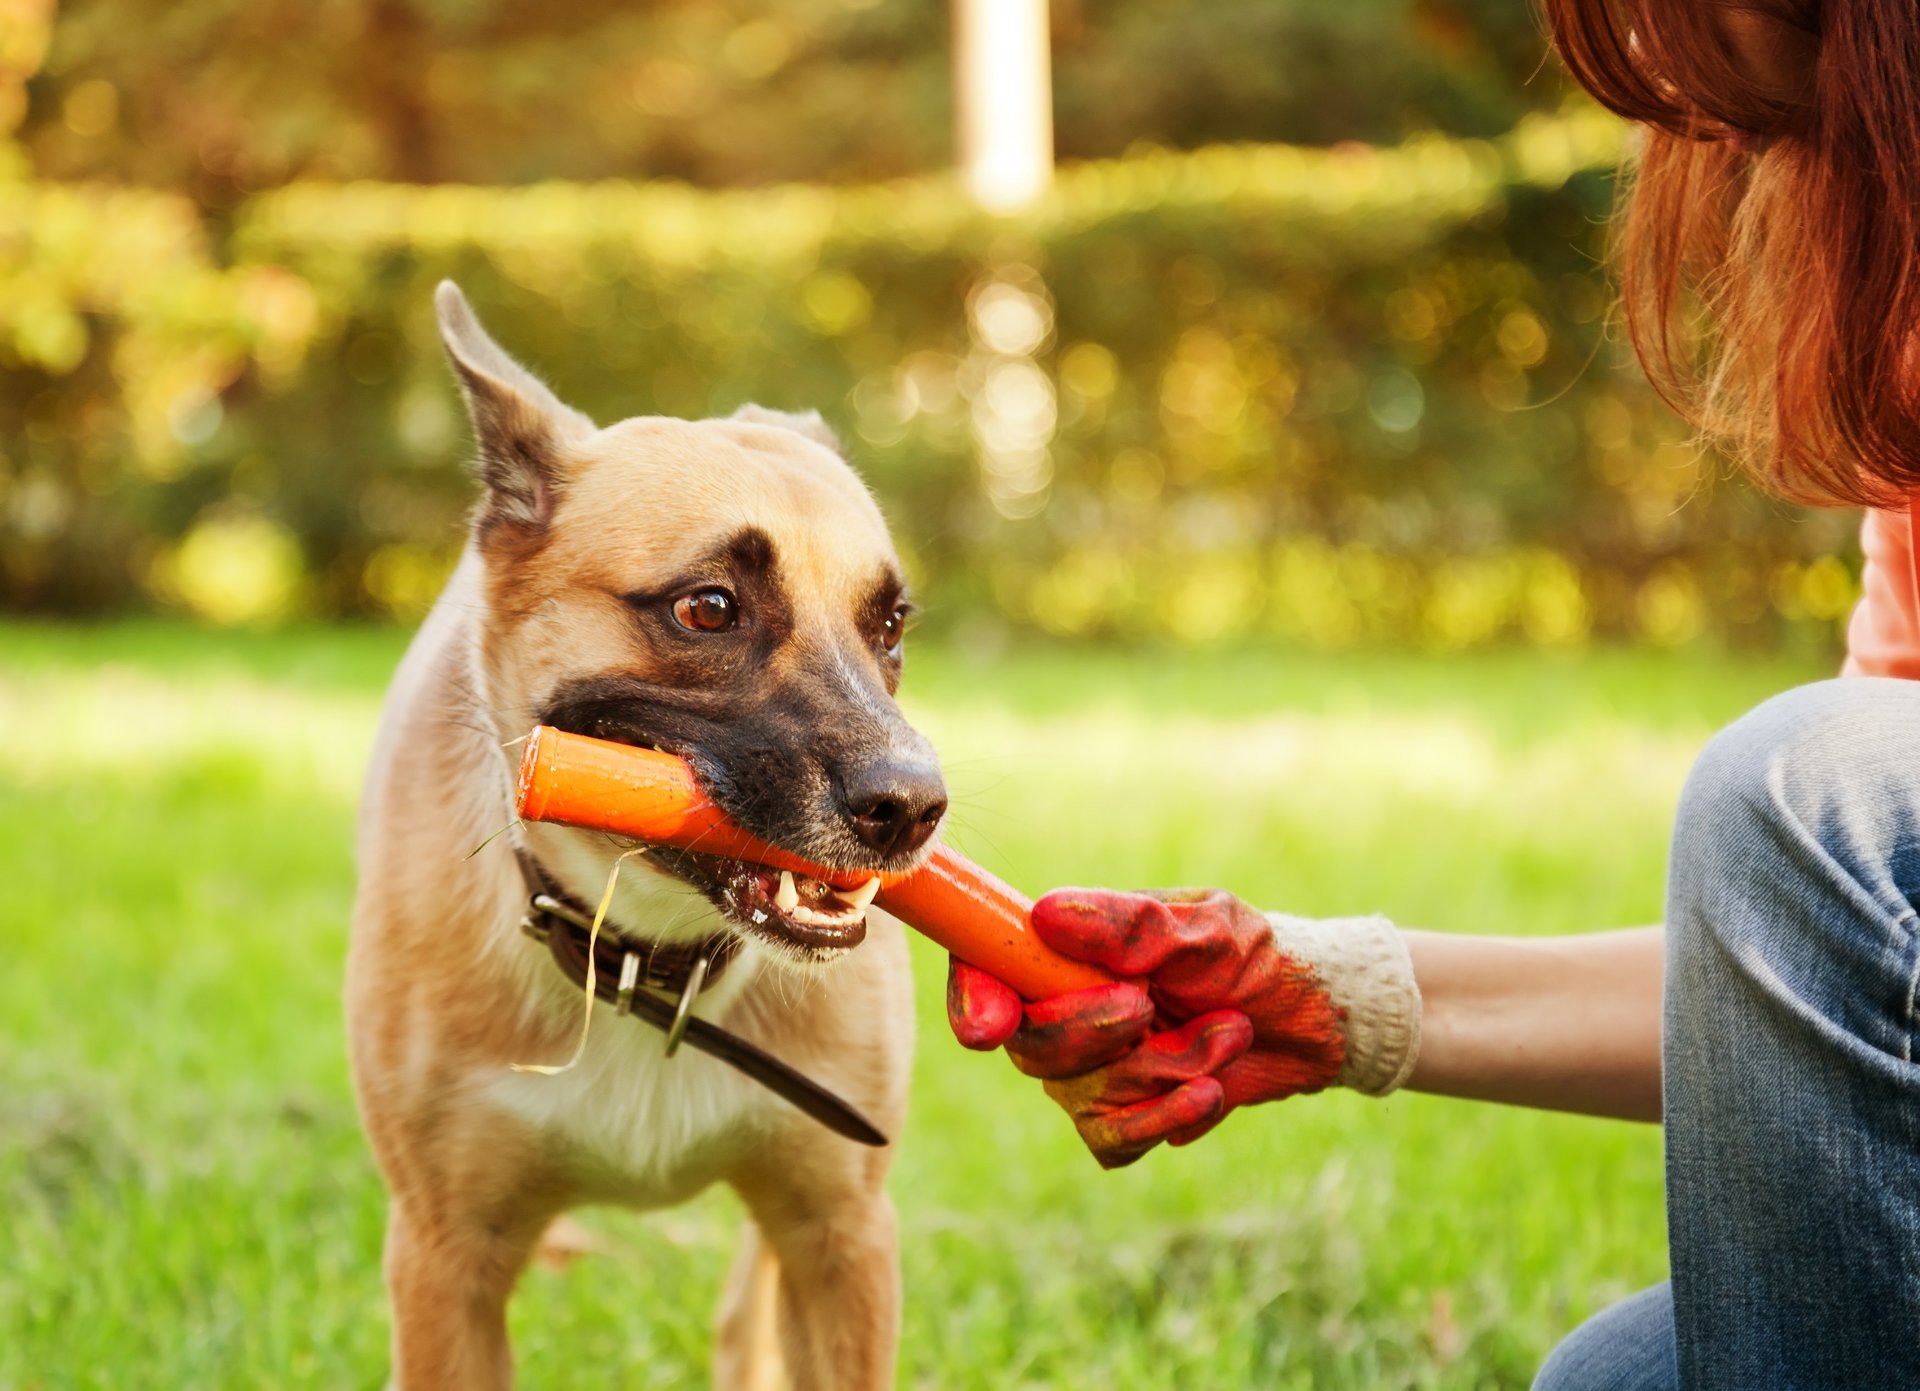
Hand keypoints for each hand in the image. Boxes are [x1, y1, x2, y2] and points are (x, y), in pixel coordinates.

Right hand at [948, 887, 1420, 1167]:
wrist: (1316, 1022)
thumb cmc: (1257, 957)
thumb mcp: (1209, 929)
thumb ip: (1133, 928)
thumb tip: (1045, 916)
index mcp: (1069, 948)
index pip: (988, 967)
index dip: (973, 997)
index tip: (992, 1026)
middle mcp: (1065, 1007)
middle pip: (1033, 1047)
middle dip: (1096, 1036)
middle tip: (1150, 1008)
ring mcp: (1093, 1066)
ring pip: (1081, 1098)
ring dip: (1162, 1074)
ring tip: (1225, 1035)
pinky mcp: (1126, 1114)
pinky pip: (1110, 1141)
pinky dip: (1164, 1118)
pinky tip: (1211, 1091)